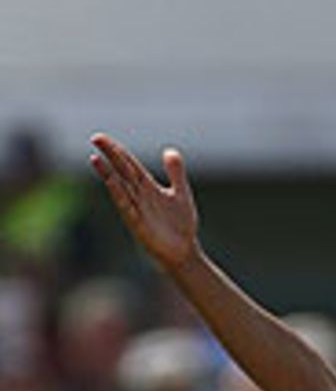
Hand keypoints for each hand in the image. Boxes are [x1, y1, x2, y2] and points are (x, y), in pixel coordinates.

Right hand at [89, 135, 198, 272]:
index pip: (129, 164)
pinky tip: (111, 184)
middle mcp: (139, 196)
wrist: (184, 252)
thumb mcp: (181, 193)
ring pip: (120, 188)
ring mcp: (137, 210)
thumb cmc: (181, 225)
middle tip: (95, 138)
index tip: (101, 138)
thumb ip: (175, 173)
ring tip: (95, 159)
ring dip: (107, 174)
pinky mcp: (139, 225)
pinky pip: (127, 208)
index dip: (117, 150)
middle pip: (122, 171)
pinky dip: (119, 195)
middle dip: (110, 155)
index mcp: (147, 187)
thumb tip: (169, 150)